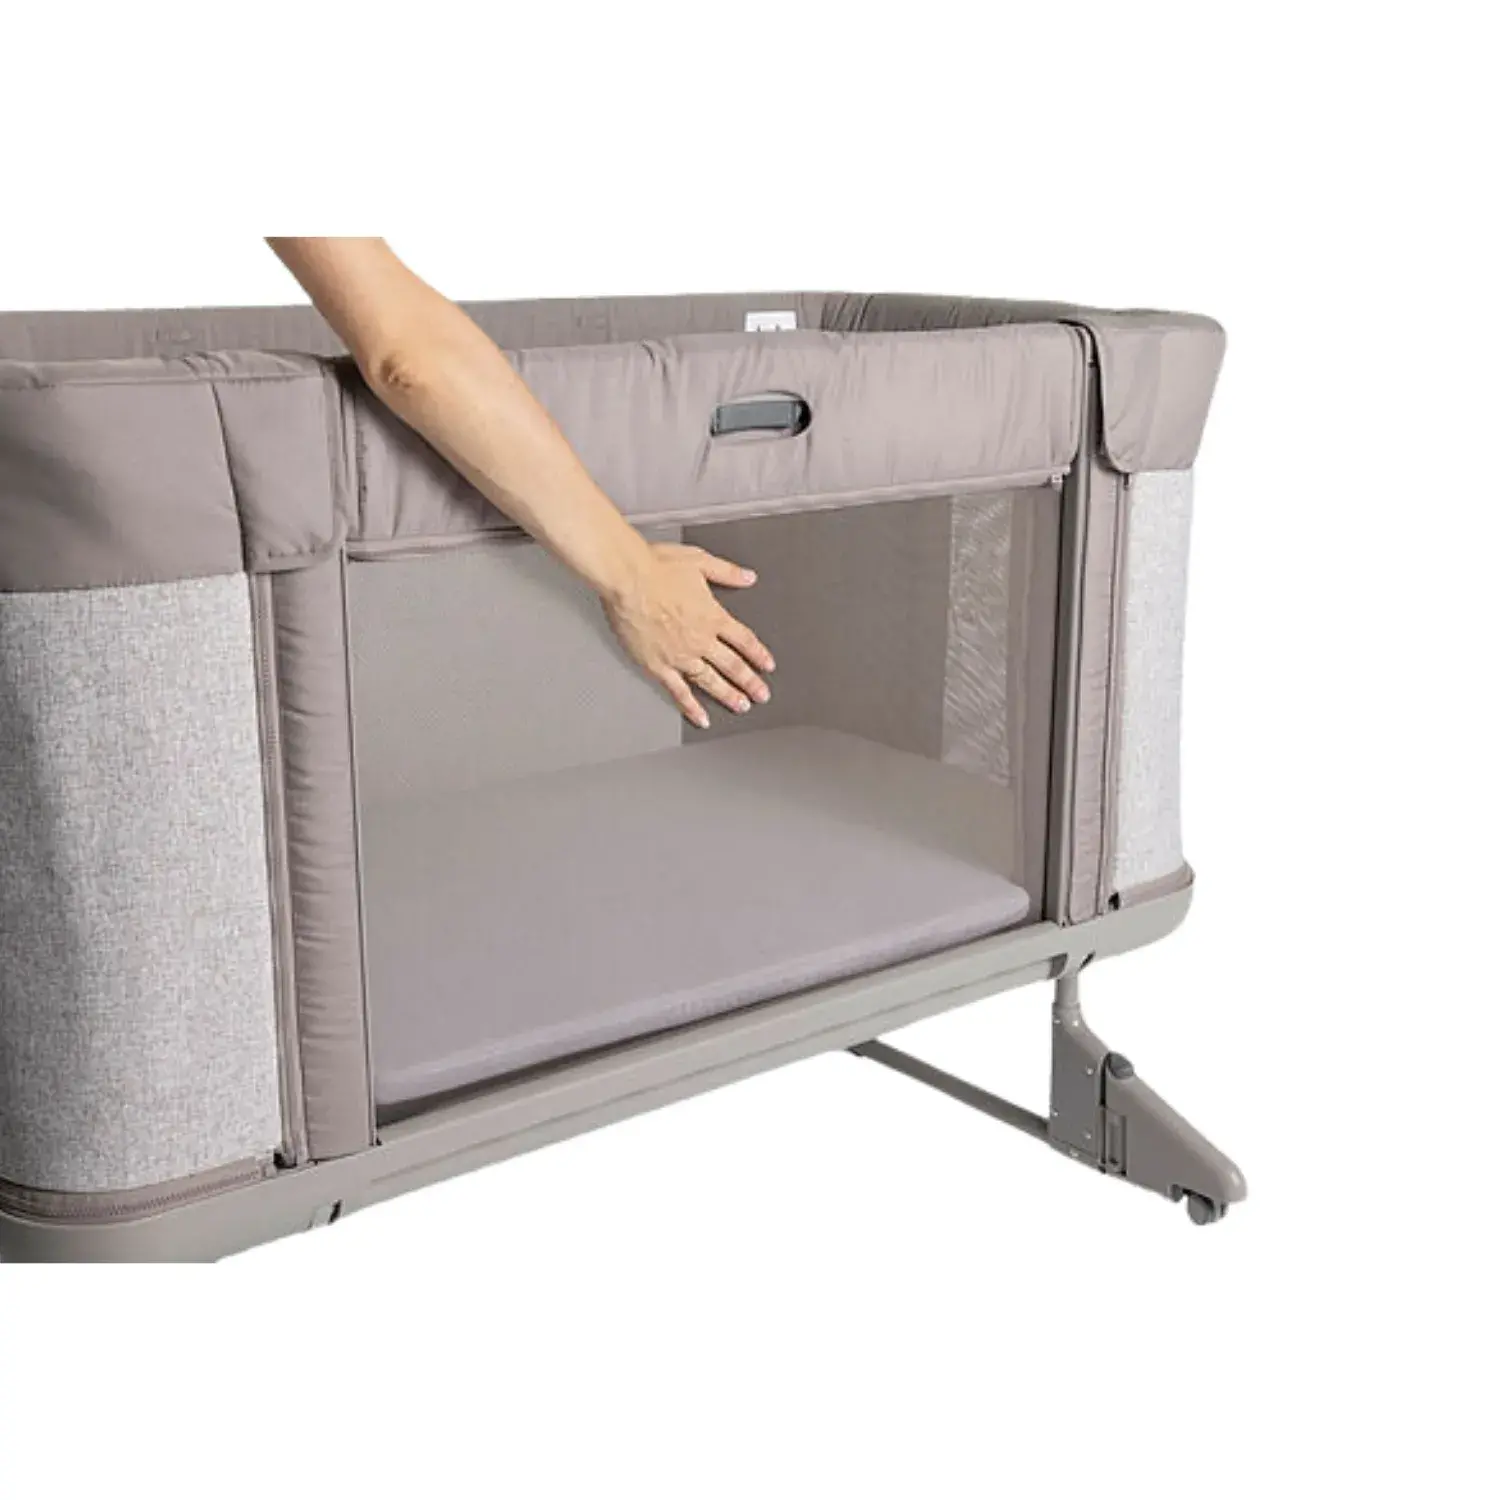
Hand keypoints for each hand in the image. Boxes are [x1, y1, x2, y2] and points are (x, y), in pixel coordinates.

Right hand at [601, 542, 774, 726]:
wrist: (628, 579)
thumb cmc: (657, 567)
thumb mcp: (700, 561)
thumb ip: (727, 572)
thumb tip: (748, 577)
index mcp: (712, 616)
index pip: (744, 640)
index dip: (758, 654)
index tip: (767, 665)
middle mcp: (700, 639)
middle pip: (733, 665)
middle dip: (750, 682)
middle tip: (762, 695)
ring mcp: (680, 656)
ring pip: (711, 681)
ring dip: (728, 695)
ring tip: (741, 706)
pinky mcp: (658, 666)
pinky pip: (679, 692)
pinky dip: (691, 707)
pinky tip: (700, 718)